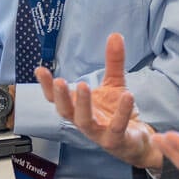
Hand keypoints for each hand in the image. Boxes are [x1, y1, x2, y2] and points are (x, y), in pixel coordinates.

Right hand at [33, 33, 161, 169]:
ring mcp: (100, 134)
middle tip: (59, 80)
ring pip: (85, 122)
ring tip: (83, 85)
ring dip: (83, 105)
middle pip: (66, 112)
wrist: (138, 143)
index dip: (47, 86)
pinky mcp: (117, 140)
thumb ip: (113, 62)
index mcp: (79, 109)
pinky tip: (127, 95)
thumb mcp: (114, 85)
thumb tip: (114, 35)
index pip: (58, 99)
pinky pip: (117, 127)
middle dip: (61, 96)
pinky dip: (122, 112)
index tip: (39, 70)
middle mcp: (85, 122)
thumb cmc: (118, 114)